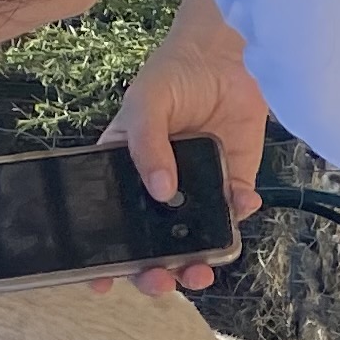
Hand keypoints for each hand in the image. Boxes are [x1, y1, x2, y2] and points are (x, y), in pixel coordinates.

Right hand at [98, 0, 268, 297]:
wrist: (227, 57)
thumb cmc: (172, 76)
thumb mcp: (146, 104)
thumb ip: (147, 145)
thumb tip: (161, 192)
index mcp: (126, 176)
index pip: (110, 223)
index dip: (103, 257)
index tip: (98, 282)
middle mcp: (160, 191)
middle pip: (152, 247)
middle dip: (155, 272)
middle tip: (161, 279)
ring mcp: (198, 192)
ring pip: (195, 242)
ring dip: (197, 262)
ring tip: (201, 270)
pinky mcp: (233, 185)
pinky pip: (234, 214)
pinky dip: (238, 217)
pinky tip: (241, 203)